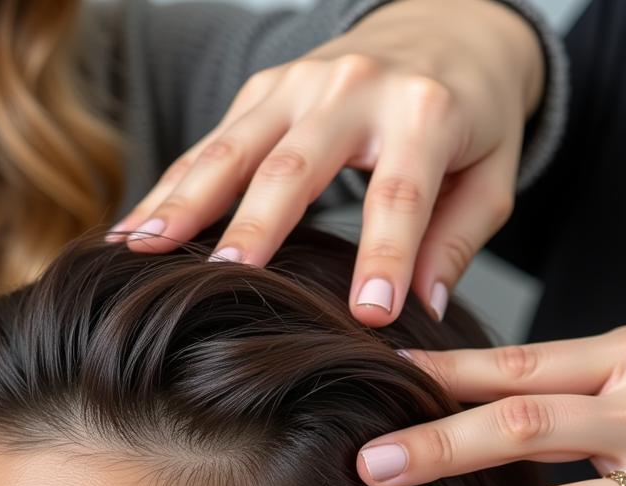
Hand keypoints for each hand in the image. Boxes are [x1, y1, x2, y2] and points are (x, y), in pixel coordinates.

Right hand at [110, 0, 543, 325]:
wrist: (445, 25)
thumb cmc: (472, 114)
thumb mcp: (491, 176)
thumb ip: (458, 241)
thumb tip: (422, 313)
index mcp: (425, 111)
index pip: (400, 193)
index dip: (385, 256)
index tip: (369, 317)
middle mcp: (354, 88)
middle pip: (295, 164)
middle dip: (257, 223)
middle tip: (226, 274)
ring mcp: (298, 83)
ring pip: (232, 148)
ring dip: (184, 200)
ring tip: (142, 248)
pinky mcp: (263, 89)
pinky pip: (209, 145)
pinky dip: (169, 188)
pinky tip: (133, 228)